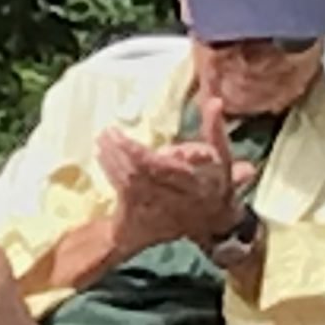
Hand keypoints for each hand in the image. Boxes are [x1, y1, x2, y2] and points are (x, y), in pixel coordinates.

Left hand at [97, 94, 257, 254]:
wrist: (213, 222)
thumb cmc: (215, 182)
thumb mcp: (223, 156)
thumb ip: (215, 129)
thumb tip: (215, 101)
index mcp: (195, 181)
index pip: (162, 167)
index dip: (137, 154)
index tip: (119, 137)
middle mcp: (176, 196)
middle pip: (141, 175)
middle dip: (120, 153)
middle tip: (106, 132)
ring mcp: (160, 207)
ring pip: (129, 183)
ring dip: (112, 161)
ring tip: (101, 141)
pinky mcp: (147, 213)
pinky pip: (124, 192)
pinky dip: (112, 173)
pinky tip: (102, 157)